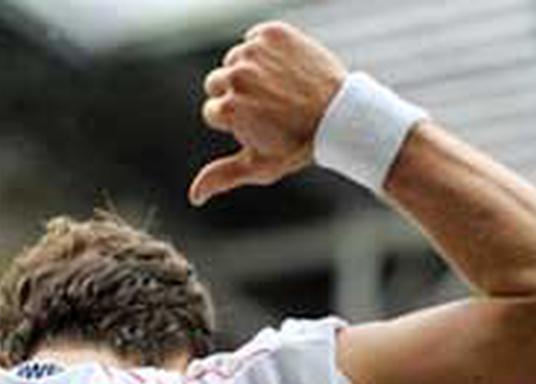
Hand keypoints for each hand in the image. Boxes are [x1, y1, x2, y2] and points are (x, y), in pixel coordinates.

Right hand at [189, 22, 345, 205]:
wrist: (341, 113)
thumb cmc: (299, 145)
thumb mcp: (260, 166)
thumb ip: (222, 176)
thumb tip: (194, 197)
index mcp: (229, 109)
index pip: (213, 110)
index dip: (235, 121)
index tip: (262, 124)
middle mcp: (238, 76)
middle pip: (217, 82)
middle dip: (236, 94)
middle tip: (268, 106)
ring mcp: (255, 52)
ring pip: (235, 60)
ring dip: (250, 71)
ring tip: (278, 88)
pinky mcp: (273, 33)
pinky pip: (255, 37)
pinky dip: (266, 50)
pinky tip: (284, 69)